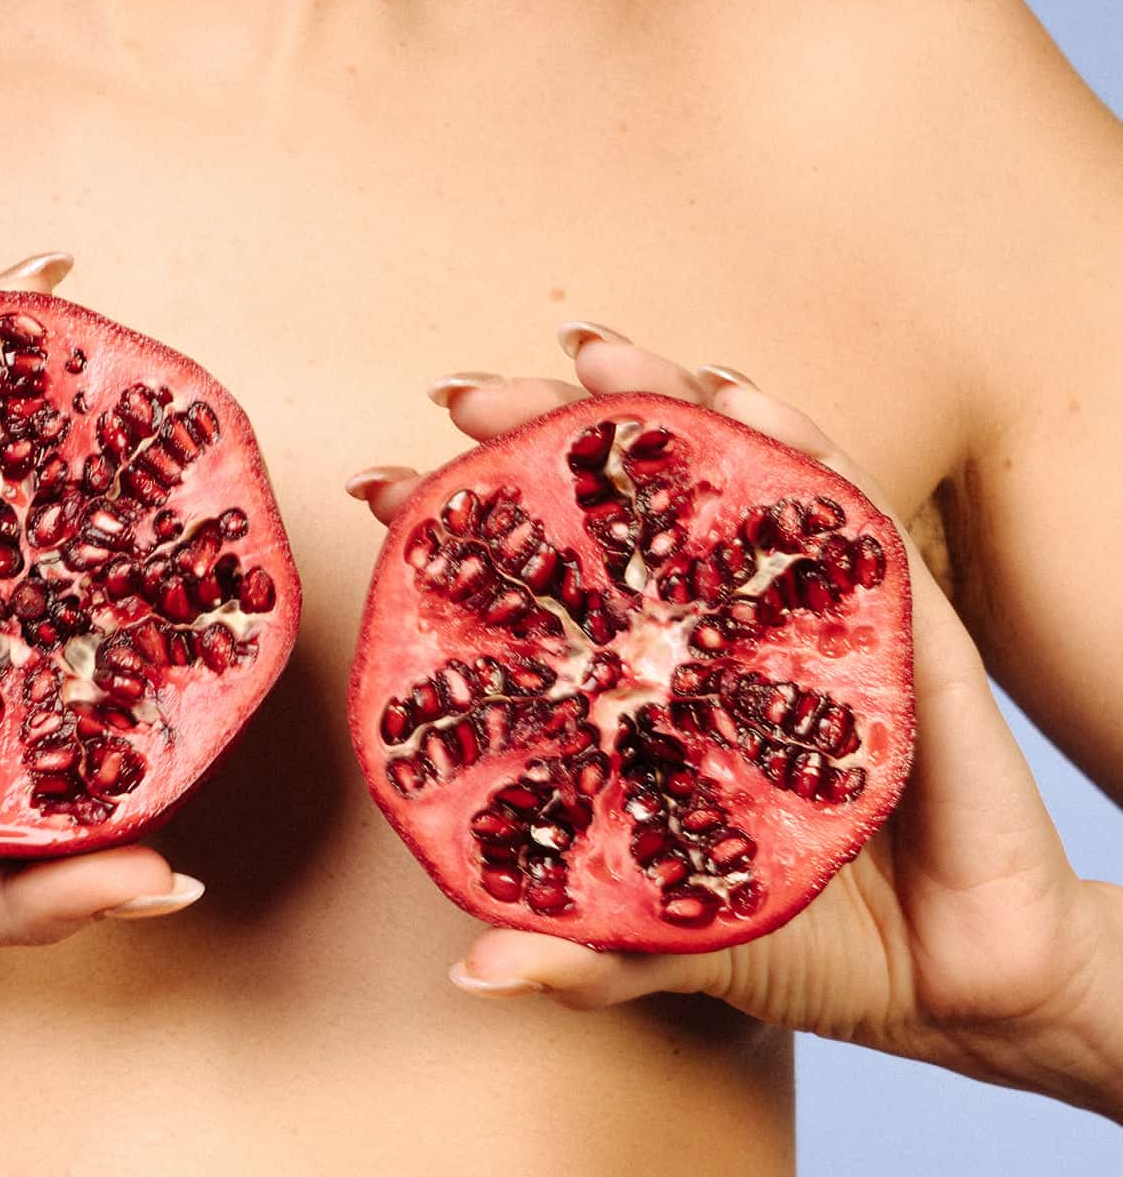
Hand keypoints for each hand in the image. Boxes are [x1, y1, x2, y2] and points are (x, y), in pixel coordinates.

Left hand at [350, 324, 1122, 1119]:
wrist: (954, 982)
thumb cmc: (799, 938)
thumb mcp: (670, 941)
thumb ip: (583, 948)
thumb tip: (473, 971)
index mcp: (643, 684)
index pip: (544, 581)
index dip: (463, 523)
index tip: (375, 485)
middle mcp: (710, 632)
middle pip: (622, 501)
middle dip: (542, 427)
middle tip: (459, 393)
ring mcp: (798, 614)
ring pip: (725, 476)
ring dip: (661, 399)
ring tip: (589, 347)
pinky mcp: (897, 623)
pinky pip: (845, 518)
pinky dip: (799, 448)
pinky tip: (744, 398)